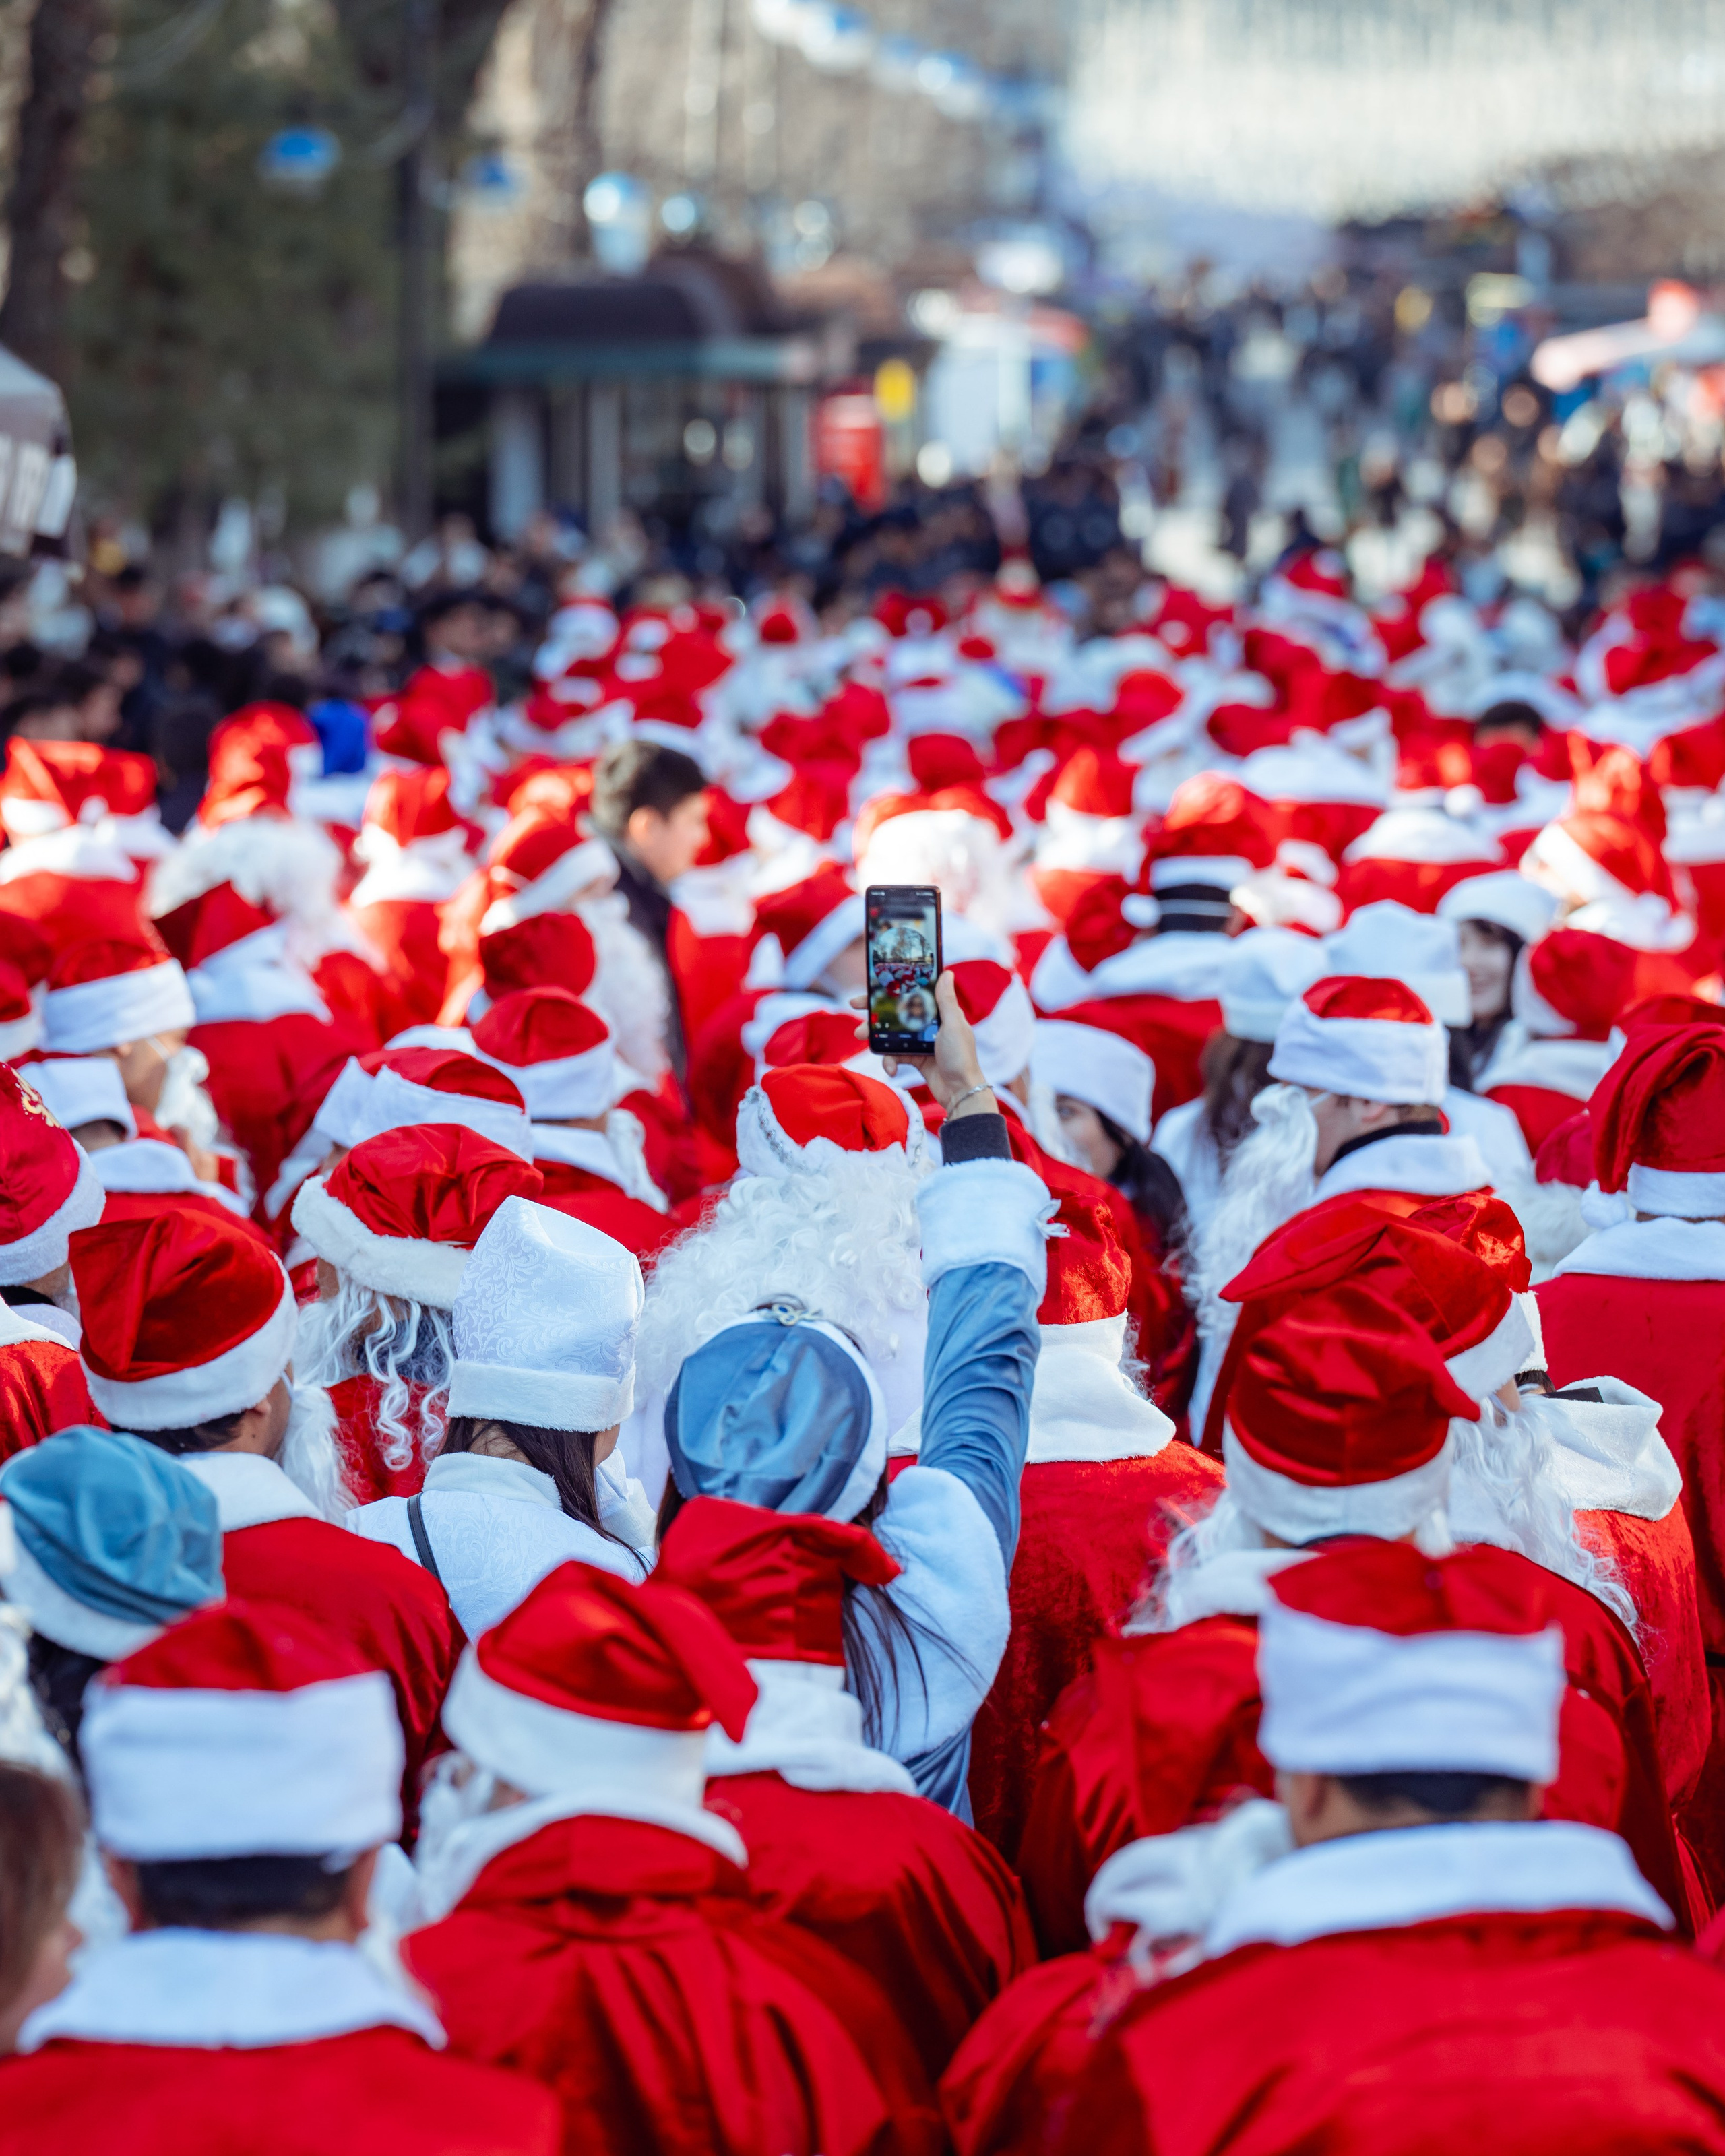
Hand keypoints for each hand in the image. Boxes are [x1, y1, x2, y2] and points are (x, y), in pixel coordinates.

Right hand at [854, 971, 996, 1117]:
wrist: (960, 1092)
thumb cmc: (961, 1057)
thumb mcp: (953, 1024)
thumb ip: (946, 1000)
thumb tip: (947, 973)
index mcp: (939, 1013)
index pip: (912, 995)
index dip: (892, 991)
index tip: (871, 987)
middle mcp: (928, 1025)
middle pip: (897, 1014)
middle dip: (875, 1014)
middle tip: (856, 1010)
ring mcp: (920, 1042)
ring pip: (891, 1034)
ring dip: (876, 1036)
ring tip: (862, 1037)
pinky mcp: (915, 1059)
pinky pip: (895, 1055)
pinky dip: (889, 1061)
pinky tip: (891, 1069)